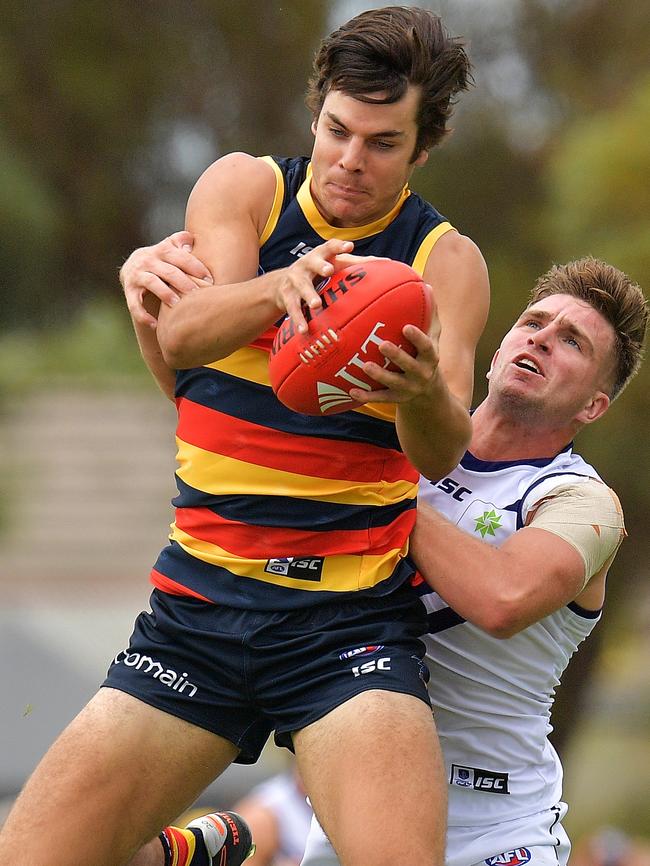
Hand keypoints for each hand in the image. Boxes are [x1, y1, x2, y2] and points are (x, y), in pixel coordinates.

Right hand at [119, 231, 213, 327]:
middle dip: (183, 281)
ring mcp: (136, 276)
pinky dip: (143, 315)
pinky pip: (134, 304)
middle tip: (196, 293)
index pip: (178, 256)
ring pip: (151, 283)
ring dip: (164, 293)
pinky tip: (155, 325)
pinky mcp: (129, 292)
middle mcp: (146, 260)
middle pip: (167, 270)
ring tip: (177, 304)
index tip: (209, 279)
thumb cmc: (161, 261)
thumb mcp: (169, 248)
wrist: (132, 270)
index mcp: (160, 250)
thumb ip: (180, 241)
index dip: (194, 266)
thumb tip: (190, 243)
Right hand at [274, 239, 380, 332]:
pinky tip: (304, 330)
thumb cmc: (317, 272)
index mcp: (320, 255)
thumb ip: (356, 263)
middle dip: (320, 265)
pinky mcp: (287, 297)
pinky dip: (298, 319)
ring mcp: (295, 280)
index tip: (349, 247)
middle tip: (328, 270)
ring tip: (316, 305)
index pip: (329, 247)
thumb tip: (387, 262)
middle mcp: (306, 264)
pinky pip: (293, 309)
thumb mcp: (334, 264)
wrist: (280, 284)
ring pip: (301, 287)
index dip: (338, 246)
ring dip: (309, 295)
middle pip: (312, 262)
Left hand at [349, 289, 441, 403]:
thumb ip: (430, 315)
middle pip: (410, 365)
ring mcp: (408, 388)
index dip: (418, 338)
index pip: (426, 346)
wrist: (430, 393)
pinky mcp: (395, 399)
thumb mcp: (433, 337)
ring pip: (393, 383)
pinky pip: (380, 398)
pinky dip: (366, 396)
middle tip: (382, 344)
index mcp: (430, 357)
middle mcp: (421, 373)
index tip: (406, 327)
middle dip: (397, 356)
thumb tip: (426, 285)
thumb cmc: (425, 355)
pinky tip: (352, 391)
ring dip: (379, 375)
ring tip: (365, 366)